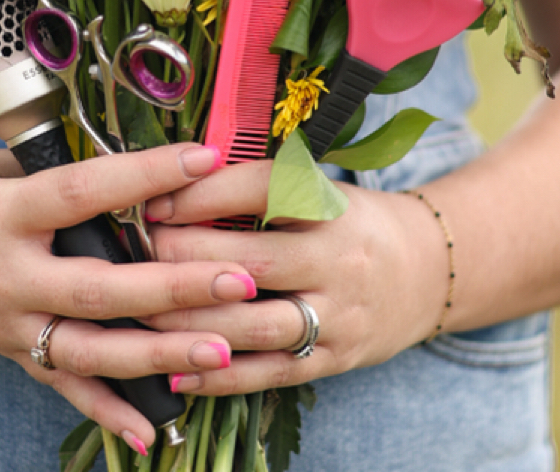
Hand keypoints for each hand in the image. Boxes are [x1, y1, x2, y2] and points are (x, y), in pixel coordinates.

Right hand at [0, 142, 255, 445]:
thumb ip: (47, 175)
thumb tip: (120, 171)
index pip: (83, 192)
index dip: (146, 173)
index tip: (204, 159)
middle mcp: (3, 275)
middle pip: (100, 286)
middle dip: (175, 286)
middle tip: (240, 280)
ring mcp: (1, 322)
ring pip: (89, 350)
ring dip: (159, 354)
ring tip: (223, 353)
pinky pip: (57, 384)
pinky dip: (105, 409)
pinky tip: (153, 431)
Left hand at [142, 160, 449, 394]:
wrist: (426, 272)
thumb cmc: (350, 222)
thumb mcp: (319, 188)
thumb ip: (257, 189)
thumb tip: (174, 183)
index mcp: (332, 205)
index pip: (261, 191)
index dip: (203, 194)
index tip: (154, 198)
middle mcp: (338, 260)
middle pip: (250, 261)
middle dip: (182, 258)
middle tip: (133, 252)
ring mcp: (339, 316)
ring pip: (255, 325)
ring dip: (190, 321)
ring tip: (138, 311)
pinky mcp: (335, 360)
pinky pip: (270, 373)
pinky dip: (220, 376)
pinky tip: (174, 370)